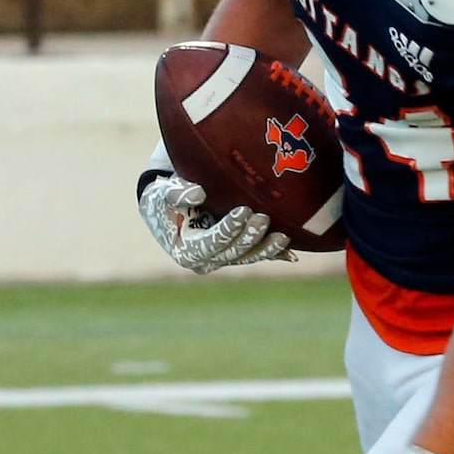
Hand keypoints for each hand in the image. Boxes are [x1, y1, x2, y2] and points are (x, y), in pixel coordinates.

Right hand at [139, 173, 289, 274]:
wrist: (170, 206)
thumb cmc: (164, 199)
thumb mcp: (163, 193)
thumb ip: (177, 193)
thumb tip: (198, 194)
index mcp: (185, 251)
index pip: (211, 243)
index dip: (228, 228)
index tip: (244, 210)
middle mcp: (205, 261)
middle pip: (233, 252)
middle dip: (250, 236)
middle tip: (264, 217)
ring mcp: (222, 259)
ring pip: (248, 257)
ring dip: (267, 248)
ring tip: (284, 237)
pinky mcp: (236, 253)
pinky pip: (256, 255)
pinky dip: (273, 254)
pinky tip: (290, 255)